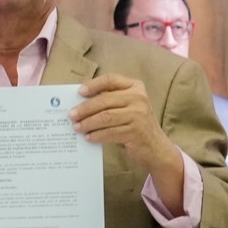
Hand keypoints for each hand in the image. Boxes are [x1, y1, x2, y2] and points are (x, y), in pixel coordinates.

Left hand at [73, 73, 187, 211]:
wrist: (156, 147)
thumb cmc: (136, 124)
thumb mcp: (128, 107)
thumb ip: (111, 100)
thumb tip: (80, 102)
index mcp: (135, 87)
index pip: (110, 79)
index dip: (93, 85)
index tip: (80, 92)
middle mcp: (139, 98)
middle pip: (104, 100)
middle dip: (85, 108)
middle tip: (71, 115)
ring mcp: (139, 115)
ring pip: (105, 117)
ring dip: (88, 123)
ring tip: (77, 127)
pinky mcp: (135, 132)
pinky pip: (110, 132)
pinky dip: (97, 135)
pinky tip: (89, 137)